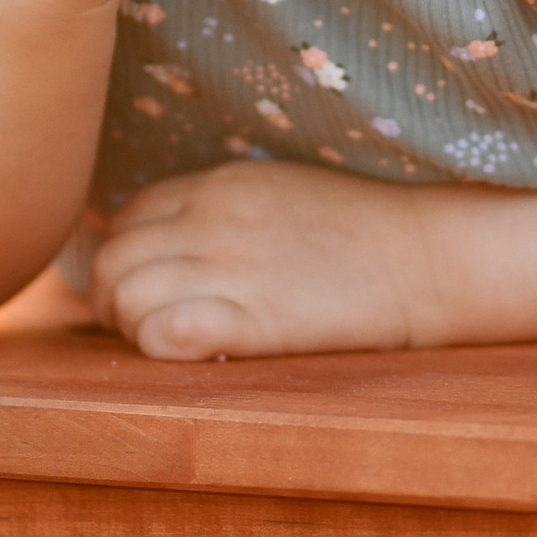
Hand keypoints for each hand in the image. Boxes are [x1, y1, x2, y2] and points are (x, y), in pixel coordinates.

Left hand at [88, 160, 452, 359]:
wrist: (425, 255)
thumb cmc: (360, 230)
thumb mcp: (277, 191)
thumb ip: (218, 209)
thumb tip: (168, 242)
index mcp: (217, 185)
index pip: (127, 217)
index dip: (125, 256)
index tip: (146, 285)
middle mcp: (211, 221)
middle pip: (112, 260)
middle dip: (112, 299)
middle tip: (140, 326)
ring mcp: (231, 268)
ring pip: (126, 296)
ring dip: (131, 327)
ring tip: (164, 342)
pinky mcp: (255, 320)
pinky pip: (165, 333)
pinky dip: (159, 347)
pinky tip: (189, 352)